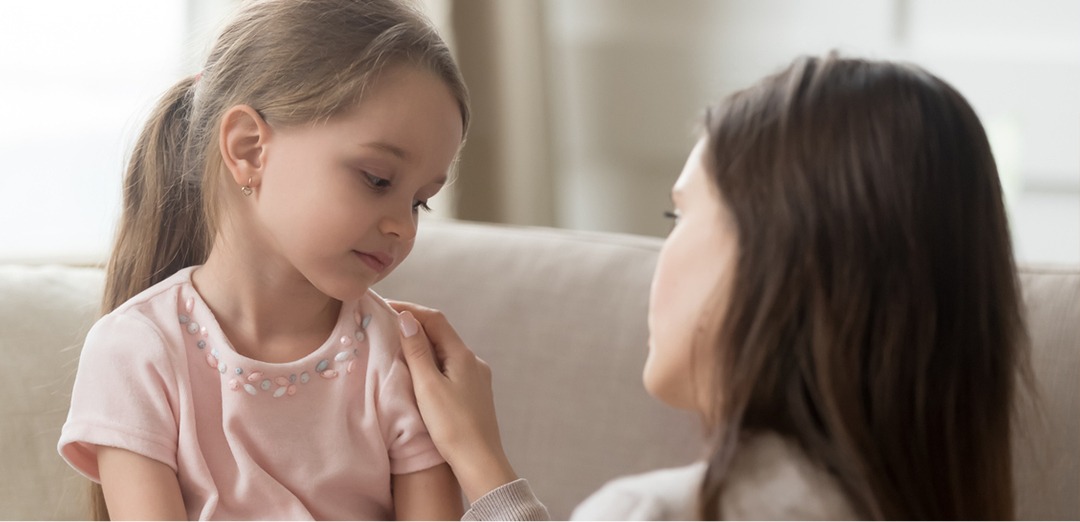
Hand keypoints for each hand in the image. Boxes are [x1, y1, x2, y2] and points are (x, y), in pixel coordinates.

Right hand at [390, 301, 518, 503]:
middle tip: (387, 324)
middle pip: (442, 333)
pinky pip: (450, 368)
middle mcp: (473, 361)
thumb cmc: (452, 426)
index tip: (385, 307)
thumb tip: (407, 318)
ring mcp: (476, 378)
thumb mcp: (428, 386)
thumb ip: (417, 351)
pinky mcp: (474, 394)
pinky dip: (432, 362)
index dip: (410, 309)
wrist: (480, 461)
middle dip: (415, 325)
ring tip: (398, 346)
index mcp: (462, 355)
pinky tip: (420, 373)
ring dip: (423, 345)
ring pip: (446, 351)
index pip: (435, 319)